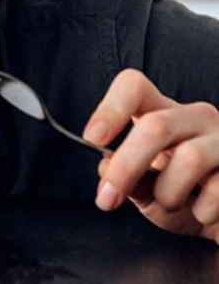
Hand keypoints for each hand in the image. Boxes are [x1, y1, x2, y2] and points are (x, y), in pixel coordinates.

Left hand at [83, 69, 218, 241]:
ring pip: (189, 158)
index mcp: (161, 113)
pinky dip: (200, 210)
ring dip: (168, 193)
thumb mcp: (144, 187)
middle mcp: (195, 118)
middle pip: (156, 126)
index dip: (111, 109)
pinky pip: (218, 190)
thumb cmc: (180, 195)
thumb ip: (124, 175)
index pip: (135, 88)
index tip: (92, 138)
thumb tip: (106, 167)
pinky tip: (200, 211)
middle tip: (107, 198)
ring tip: (170, 203)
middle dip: (126, 167)